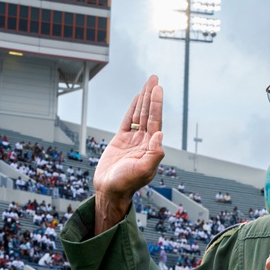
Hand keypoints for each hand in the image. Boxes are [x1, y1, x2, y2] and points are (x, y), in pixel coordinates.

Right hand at [93, 75, 164, 233]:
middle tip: (154, 78)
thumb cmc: (126, 184)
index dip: (156, 104)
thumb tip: (160, 134)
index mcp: (151, 147)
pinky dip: (132, 109)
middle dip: (152, 96)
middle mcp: (144, 142)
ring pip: (139, 115)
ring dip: (144, 99)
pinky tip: (136, 100)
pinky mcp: (120, 141)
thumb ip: (154, 154)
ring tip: (148, 84)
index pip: (155, 121)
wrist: (109, 191)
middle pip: (149, 114)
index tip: (158, 88)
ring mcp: (133, 140)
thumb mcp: (143, 171)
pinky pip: (128, 121)